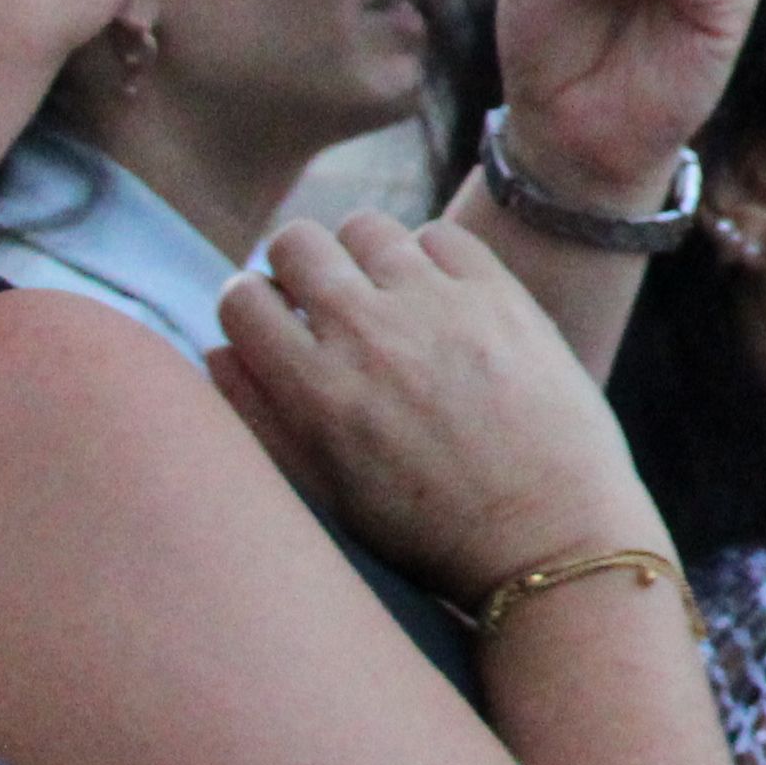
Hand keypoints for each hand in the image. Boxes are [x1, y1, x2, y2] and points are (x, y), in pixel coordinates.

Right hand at [212, 210, 660, 606]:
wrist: (548, 536)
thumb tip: (216, 349)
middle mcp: (367, 332)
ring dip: (362, 256)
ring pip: (365, 228)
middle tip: (321, 300)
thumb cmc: (430, 532)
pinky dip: (431, 258)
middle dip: (296, 265)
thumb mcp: (326, 494)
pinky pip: (440, 236)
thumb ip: (259, 418)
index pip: (240, 299)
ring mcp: (437, 305)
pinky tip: (440, 299)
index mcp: (313, 388)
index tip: (271, 321)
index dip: (248, 305)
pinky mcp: (499, 293)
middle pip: (295, 242)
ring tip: (383, 297)